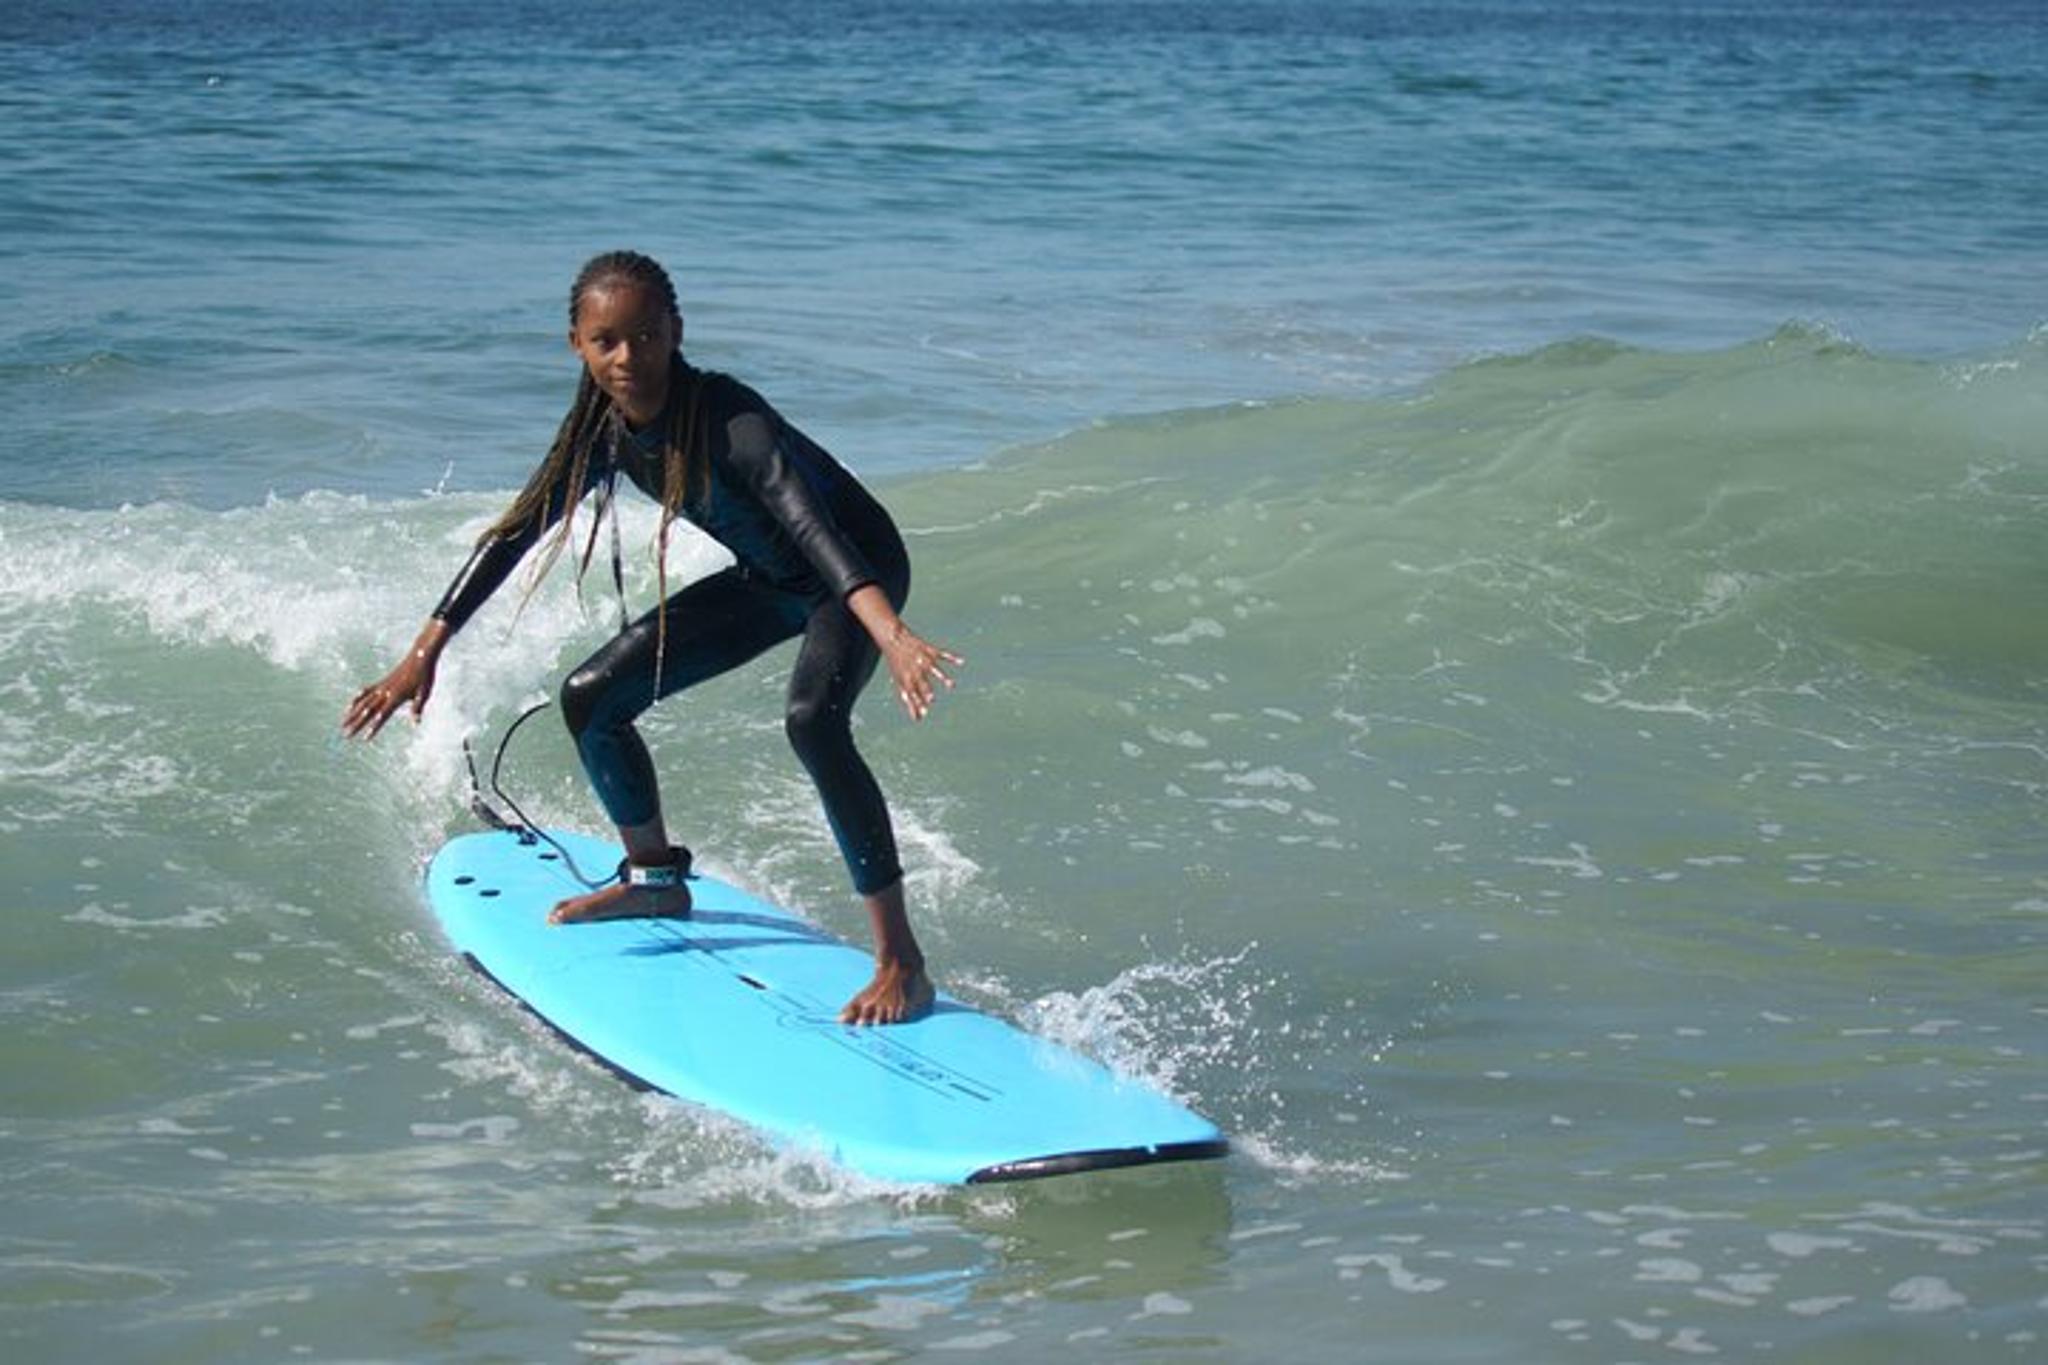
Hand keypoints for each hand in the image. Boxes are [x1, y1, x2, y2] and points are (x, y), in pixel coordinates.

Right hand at [342, 622, 448, 739]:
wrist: (420, 656)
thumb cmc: (424, 676)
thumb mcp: (424, 693)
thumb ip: (417, 708)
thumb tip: (416, 723)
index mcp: (396, 697)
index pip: (382, 716)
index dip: (374, 728)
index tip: (365, 738)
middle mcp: (385, 692)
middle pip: (368, 711)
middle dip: (357, 724)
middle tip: (346, 735)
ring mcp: (382, 686)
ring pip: (363, 702)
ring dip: (352, 714)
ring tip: (343, 723)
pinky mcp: (381, 682)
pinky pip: (366, 692)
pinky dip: (357, 699)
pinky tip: (350, 706)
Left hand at [880, 622, 961, 722]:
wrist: (892, 639)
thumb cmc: (897, 663)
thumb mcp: (899, 680)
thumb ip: (909, 698)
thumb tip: (917, 718)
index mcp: (906, 678)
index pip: (912, 693)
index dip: (917, 703)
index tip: (923, 714)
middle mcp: (915, 669)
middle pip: (923, 682)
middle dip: (927, 691)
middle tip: (931, 699)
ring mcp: (924, 660)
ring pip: (935, 670)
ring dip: (943, 678)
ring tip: (951, 685)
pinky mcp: (930, 650)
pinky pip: (943, 654)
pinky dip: (952, 657)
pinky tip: (962, 661)